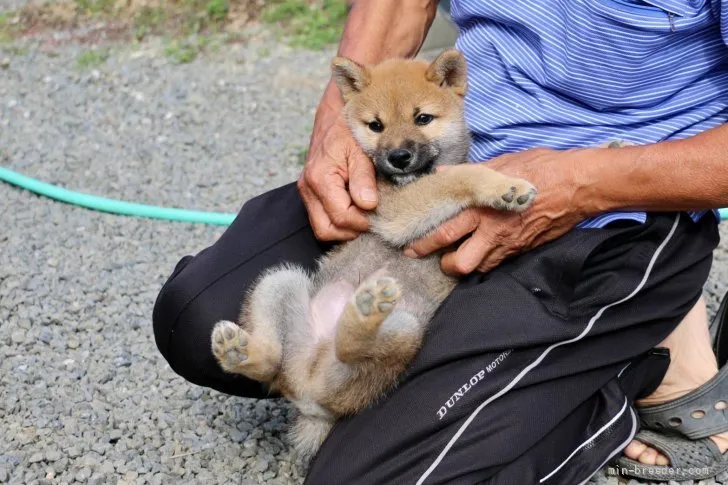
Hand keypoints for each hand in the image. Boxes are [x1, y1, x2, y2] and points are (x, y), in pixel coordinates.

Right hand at [298, 103, 377, 240]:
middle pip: (325, 230)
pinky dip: (338, 221)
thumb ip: (364, 178)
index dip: (362, 222)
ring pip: (322, 228)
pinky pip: (322, 218)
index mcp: (320, 178)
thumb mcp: (361, 150)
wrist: (333, 117)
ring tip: (364, 216)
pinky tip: (355, 211)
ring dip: (344, 228)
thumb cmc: (348, 130)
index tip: (379, 217)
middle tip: (371, 221)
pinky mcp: (310, 193)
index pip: (341, 217)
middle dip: (350, 231)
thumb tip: (368, 204)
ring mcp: (307, 192)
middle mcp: (308, 188)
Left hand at [404, 148, 591, 275]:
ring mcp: (509, 244)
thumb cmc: (540, 168)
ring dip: (466, 265)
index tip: (411, 247)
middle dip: (444, 265)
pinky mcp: (523, 250)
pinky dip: (486, 260)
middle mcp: (492, 231)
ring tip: (458, 254)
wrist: (578, 185)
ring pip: (478, 269)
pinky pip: (498, 263)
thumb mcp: (501, 164)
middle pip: (459, 263)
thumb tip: (441, 174)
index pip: (445, 232)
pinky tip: (482, 250)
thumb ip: (468, 173)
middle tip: (435, 258)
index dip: (424, 244)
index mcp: (481, 208)